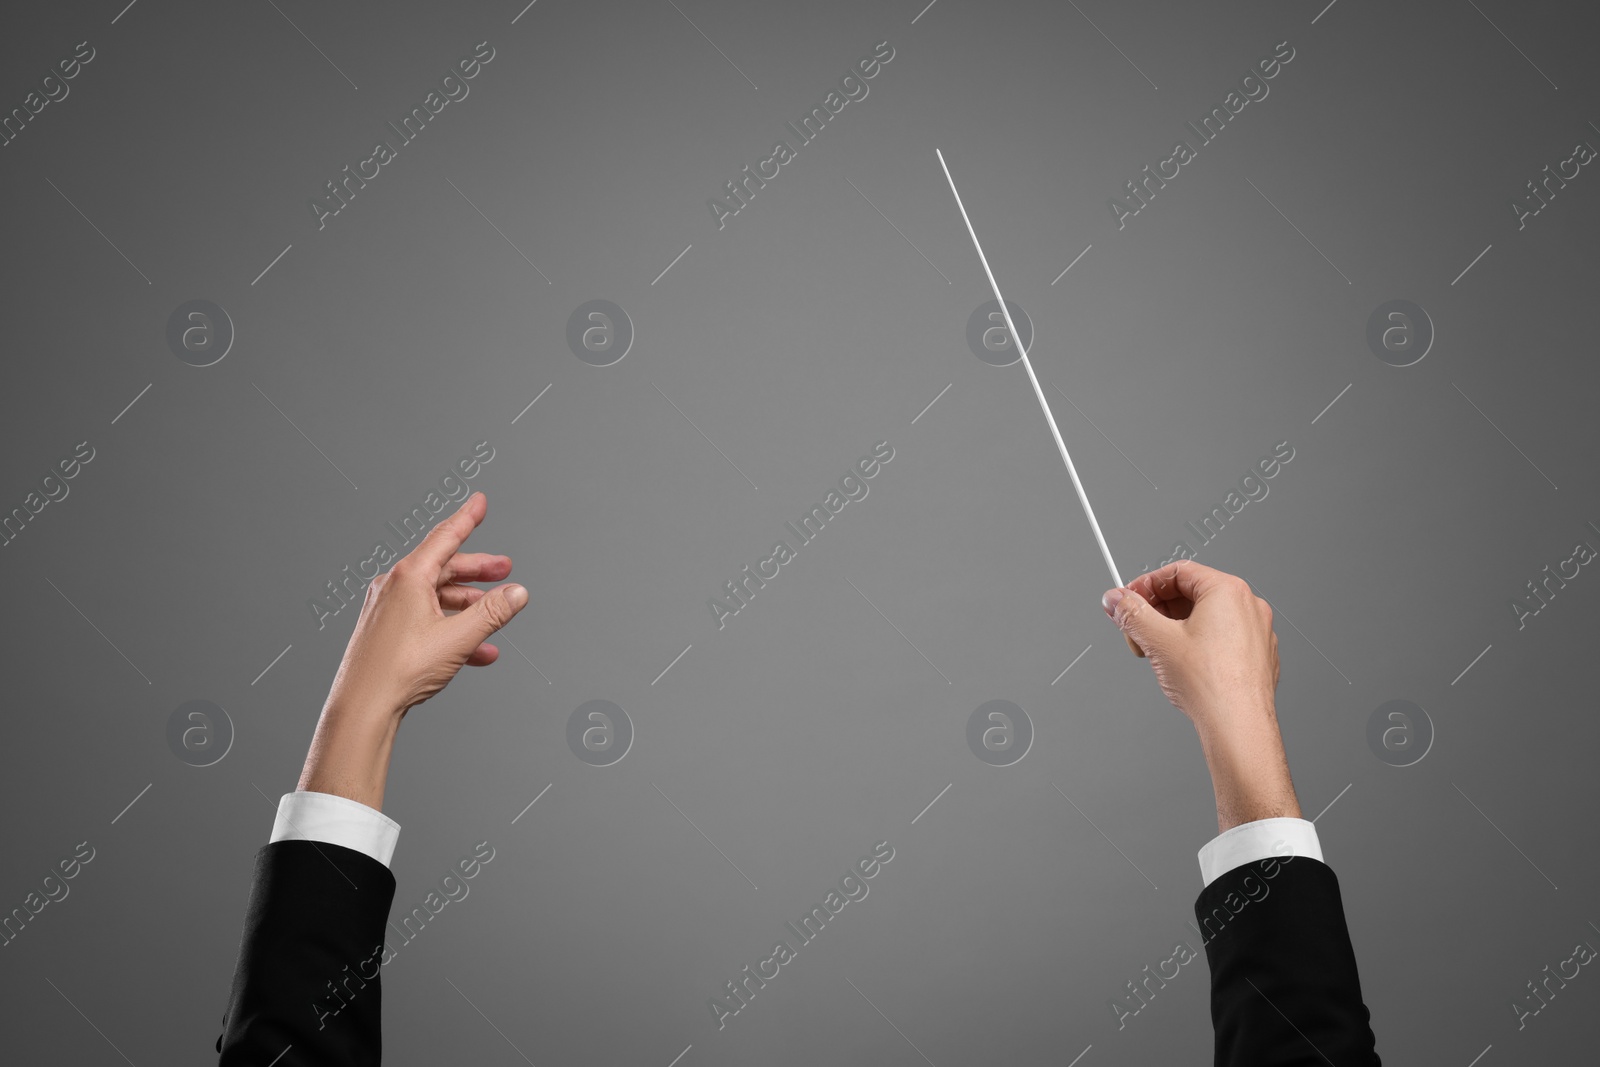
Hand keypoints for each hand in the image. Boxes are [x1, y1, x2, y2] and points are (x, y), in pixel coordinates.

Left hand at [298, 491, 526, 807]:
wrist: (363, 707)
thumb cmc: (400, 670)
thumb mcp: (457, 638)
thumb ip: (492, 613)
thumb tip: (517, 593)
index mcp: (408, 578)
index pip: (445, 538)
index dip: (467, 518)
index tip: (480, 502)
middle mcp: (394, 588)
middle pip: (444, 568)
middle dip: (477, 570)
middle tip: (504, 569)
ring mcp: (388, 610)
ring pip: (437, 597)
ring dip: (469, 605)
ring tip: (496, 615)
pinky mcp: (386, 632)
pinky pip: (427, 620)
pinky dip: (453, 628)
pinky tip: (477, 652)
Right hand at [1101, 560, 1298, 831]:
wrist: (1237, 726)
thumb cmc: (1211, 685)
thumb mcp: (1157, 640)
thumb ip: (1131, 613)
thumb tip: (1116, 600)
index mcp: (1227, 591)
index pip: (1177, 572)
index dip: (1145, 585)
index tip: (1127, 600)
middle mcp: (1248, 606)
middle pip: (1192, 594)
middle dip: (1158, 610)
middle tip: (1136, 627)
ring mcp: (1257, 632)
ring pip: (1206, 618)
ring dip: (1175, 628)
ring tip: (1156, 650)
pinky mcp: (1257, 656)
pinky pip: (1222, 638)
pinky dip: (1197, 645)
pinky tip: (1181, 666)